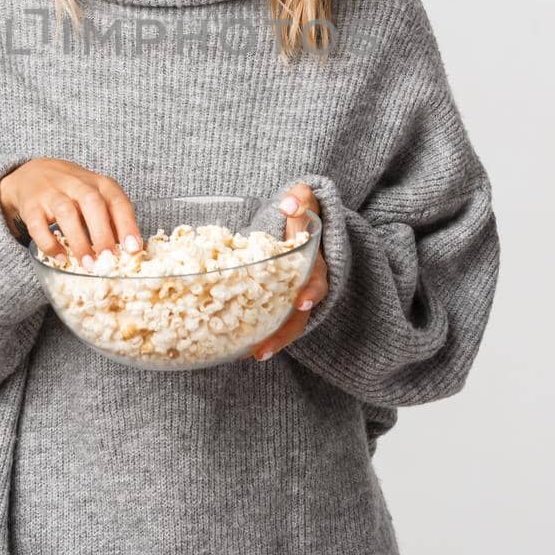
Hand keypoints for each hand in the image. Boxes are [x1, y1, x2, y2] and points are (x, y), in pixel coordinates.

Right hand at [0, 158, 143, 268]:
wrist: (34, 173)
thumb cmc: (74, 191)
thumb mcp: (97, 196)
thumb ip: (113, 219)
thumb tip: (133, 250)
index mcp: (99, 184)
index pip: (117, 200)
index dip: (127, 224)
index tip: (134, 248)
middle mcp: (77, 184)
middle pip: (92, 203)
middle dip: (102, 233)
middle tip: (109, 259)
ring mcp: (52, 193)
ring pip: (66, 213)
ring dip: (79, 241)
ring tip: (88, 264)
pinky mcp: (31, 206)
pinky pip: (38, 225)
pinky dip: (49, 243)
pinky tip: (60, 257)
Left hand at [247, 181, 328, 362]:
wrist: (303, 228)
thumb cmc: (302, 216)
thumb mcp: (305, 202)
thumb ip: (301, 199)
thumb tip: (289, 204)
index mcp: (314, 263)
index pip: (317, 279)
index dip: (311, 290)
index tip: (302, 301)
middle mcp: (306, 286)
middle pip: (299, 316)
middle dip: (283, 333)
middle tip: (264, 349)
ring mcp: (292, 300)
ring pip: (285, 327)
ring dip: (270, 342)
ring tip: (250, 355)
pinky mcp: (277, 305)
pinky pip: (270, 324)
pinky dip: (257, 337)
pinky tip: (237, 349)